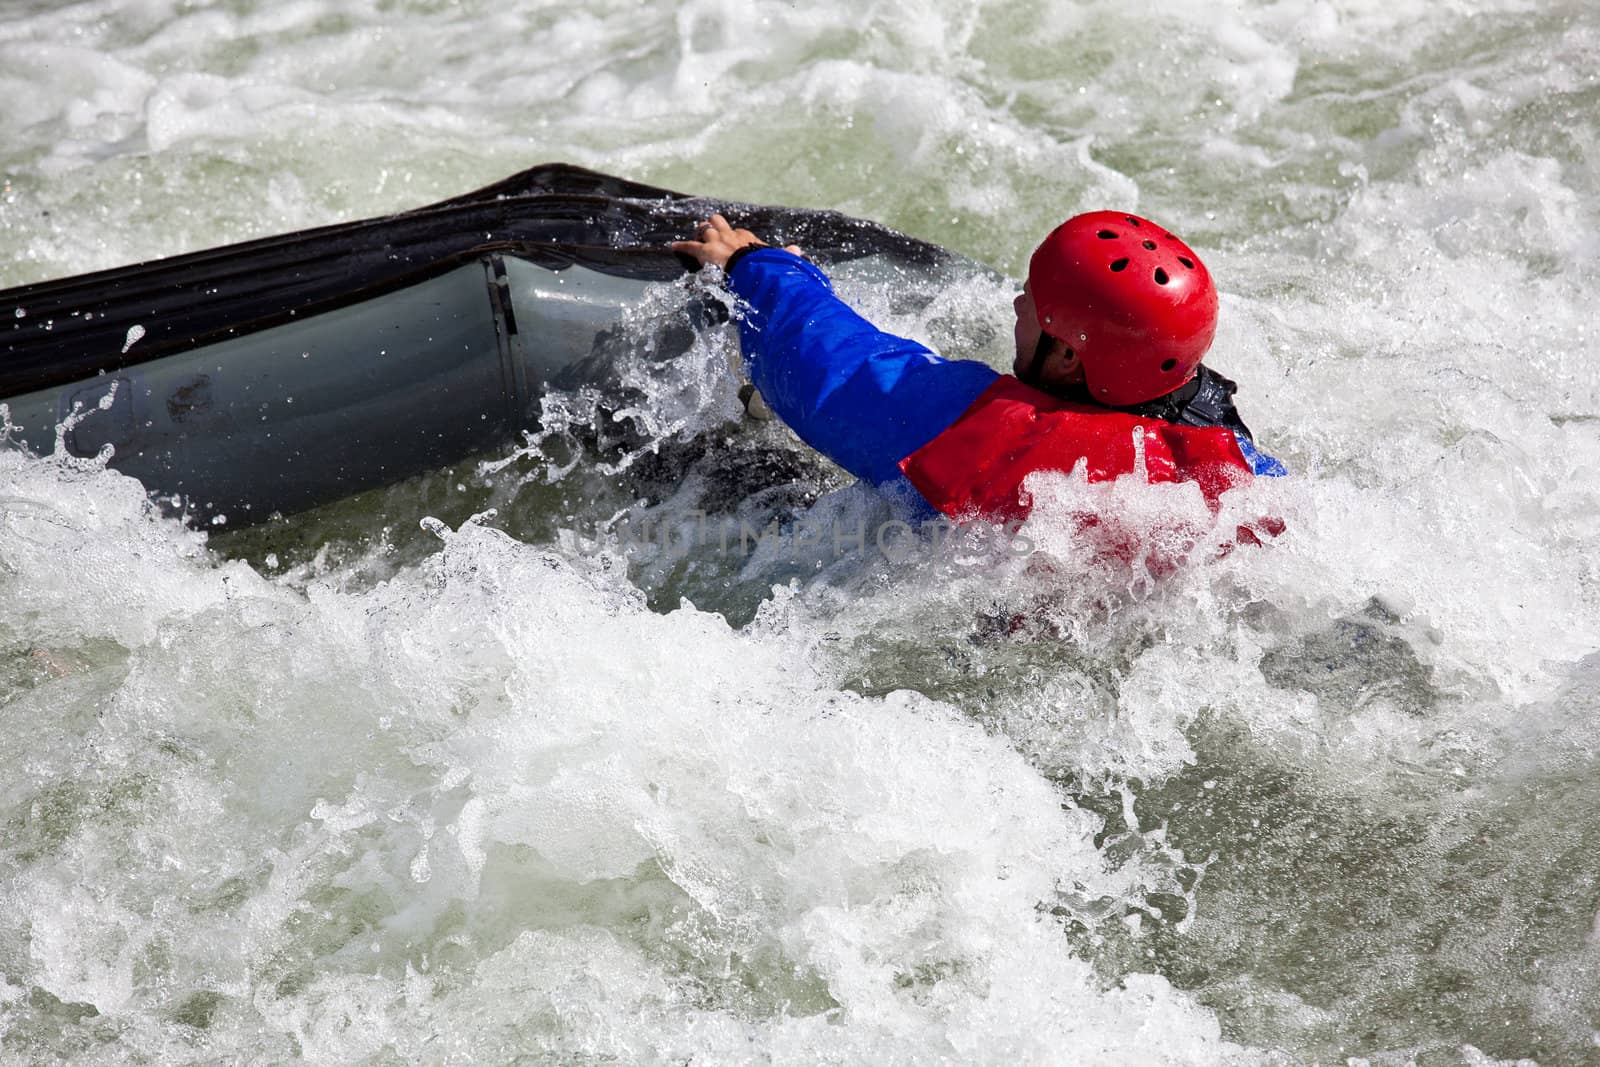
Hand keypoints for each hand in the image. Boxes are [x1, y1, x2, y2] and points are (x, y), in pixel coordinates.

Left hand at [671, 213, 800, 269]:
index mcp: (748, 239)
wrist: (751, 270)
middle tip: (711, 234)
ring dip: (700, 233)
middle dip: (714, 226)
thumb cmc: (765, 267)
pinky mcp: (703, 251)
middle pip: (719, 223)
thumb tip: (797, 251)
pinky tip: (674, 246)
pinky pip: (689, 246)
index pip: (741, 233)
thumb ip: (787, 255)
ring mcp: (716, 241)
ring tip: (696, 237)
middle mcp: (731, 236)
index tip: (736, 243)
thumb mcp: (778, 260)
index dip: (736, 238)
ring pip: (704, 229)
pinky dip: (681, 246)